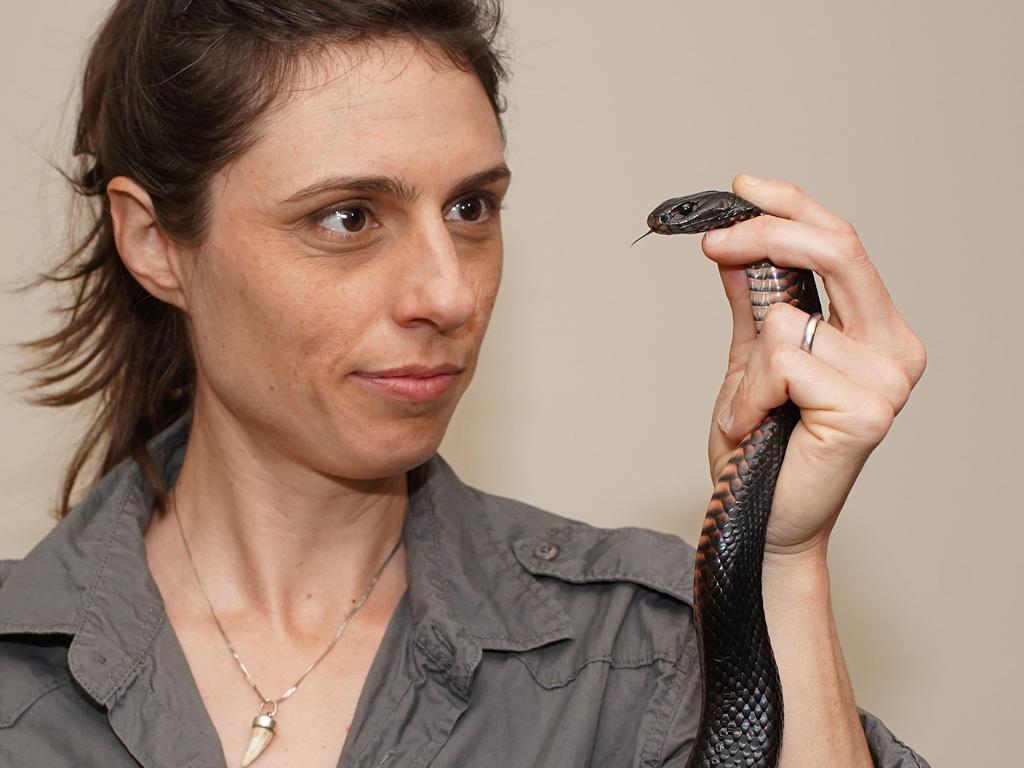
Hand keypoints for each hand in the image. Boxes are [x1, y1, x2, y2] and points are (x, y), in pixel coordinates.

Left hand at [702, 174, 926, 557]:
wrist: (760, 523)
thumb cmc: (761, 451)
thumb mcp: (750, 362)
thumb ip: (751, 303)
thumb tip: (733, 245)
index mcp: (876, 330)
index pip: (843, 242)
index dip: (792, 205)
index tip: (742, 186)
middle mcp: (895, 348)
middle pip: (837, 248)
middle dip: (765, 233)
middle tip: (713, 241)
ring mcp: (887, 379)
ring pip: (786, 317)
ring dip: (744, 367)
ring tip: (748, 412)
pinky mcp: (865, 410)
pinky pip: (778, 363)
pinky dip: (746, 396)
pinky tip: (755, 429)